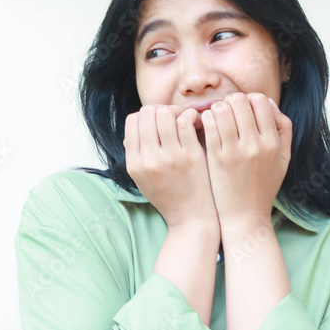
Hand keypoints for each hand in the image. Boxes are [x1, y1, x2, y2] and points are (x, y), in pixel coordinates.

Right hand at [123, 104, 219, 233]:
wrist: (192, 219)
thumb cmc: (170, 197)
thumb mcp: (144, 179)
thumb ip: (137, 154)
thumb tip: (135, 128)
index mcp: (135, 164)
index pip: (132, 120)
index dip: (146, 115)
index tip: (159, 122)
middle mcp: (149, 159)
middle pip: (147, 113)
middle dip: (161, 110)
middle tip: (174, 117)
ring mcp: (170, 157)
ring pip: (165, 113)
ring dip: (176, 111)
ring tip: (185, 118)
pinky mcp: (191, 156)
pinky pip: (186, 121)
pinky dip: (191, 116)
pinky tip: (196, 123)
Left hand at [199, 92, 291, 233]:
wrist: (245, 217)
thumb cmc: (263, 188)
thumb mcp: (284, 160)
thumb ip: (283, 130)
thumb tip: (269, 103)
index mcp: (273, 143)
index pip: (261, 101)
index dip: (250, 99)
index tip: (243, 108)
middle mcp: (255, 145)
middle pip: (241, 101)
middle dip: (232, 101)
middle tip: (227, 109)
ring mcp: (234, 151)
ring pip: (223, 109)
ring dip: (217, 108)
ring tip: (215, 116)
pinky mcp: (216, 158)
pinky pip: (210, 125)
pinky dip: (206, 119)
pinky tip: (206, 124)